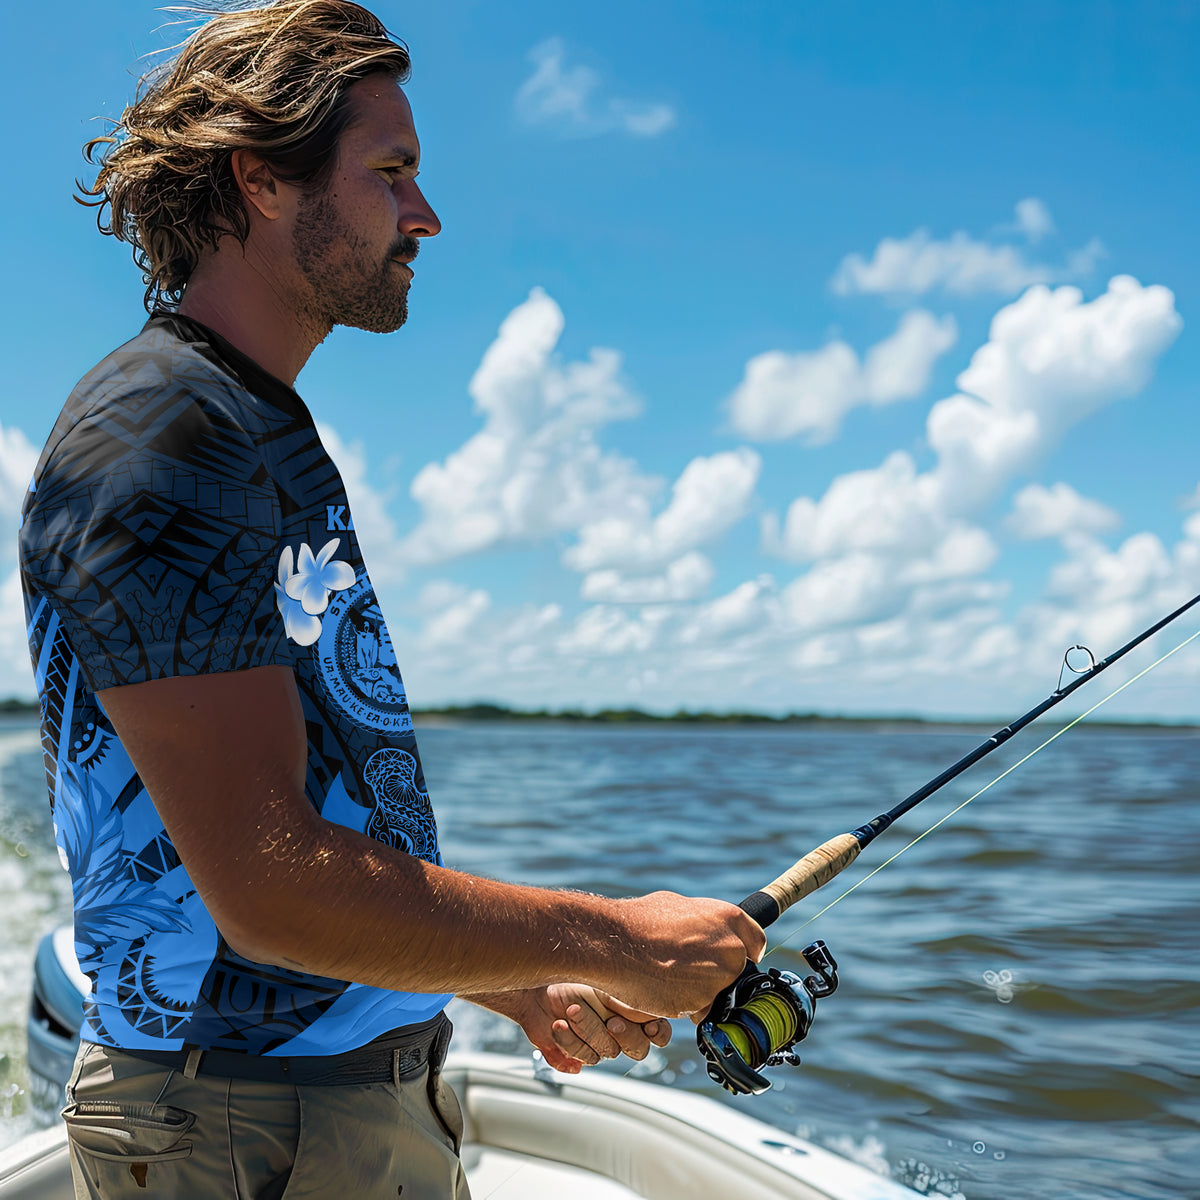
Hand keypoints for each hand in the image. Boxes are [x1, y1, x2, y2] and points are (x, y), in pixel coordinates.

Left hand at [466, 985, 670, 1073]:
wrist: (534, 979)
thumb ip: (633, 999)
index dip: (658, 1033)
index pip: (659, 1032)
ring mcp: (597, 1042)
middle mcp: (619, 1028)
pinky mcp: (575, 1052)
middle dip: (625, 1036)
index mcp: (633, 1008)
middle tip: (612, 1023)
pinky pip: (580, 1059)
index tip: (649, 1026)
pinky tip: (558, 1024)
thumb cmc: (573, 971)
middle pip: (638, 1050)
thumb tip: (652, 1018)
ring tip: (570, 1009)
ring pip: (606, 1052)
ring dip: (588, 1030)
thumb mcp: (608, 980)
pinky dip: (567, 1041)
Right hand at [607, 891, 765, 1020]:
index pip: (756, 942)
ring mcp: (718, 978)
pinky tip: (663, 988)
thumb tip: (706, 929)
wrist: (617, 944)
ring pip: (717, 992)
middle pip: (737, 970)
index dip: (743, 951)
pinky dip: (685, 1004)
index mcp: (729, 918)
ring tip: (669, 974)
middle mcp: (731, 949)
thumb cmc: (642, 921)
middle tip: (690, 968)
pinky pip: (698, 1008)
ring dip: (701, 991)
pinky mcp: (702, 1003)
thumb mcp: (679, 906)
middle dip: (719, 973)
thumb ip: (703, 921)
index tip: (732, 957)